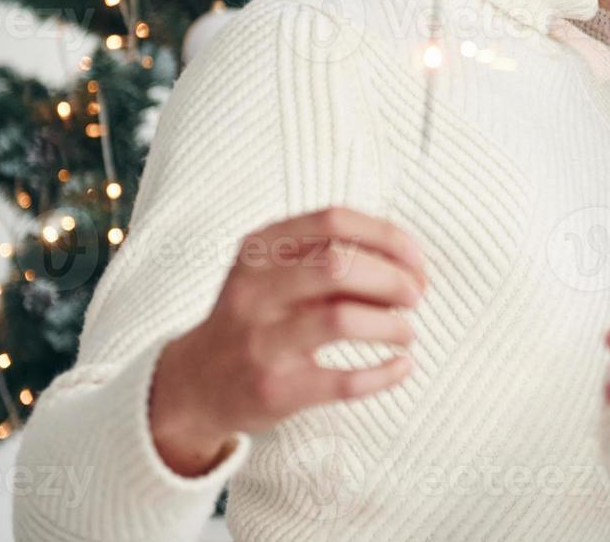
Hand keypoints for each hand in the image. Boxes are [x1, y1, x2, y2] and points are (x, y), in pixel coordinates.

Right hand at [150, 206, 427, 475]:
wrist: (194, 384)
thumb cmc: (256, 318)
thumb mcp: (271, 272)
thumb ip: (327, 256)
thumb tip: (407, 263)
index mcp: (259, 249)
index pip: (333, 220)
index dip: (386, 236)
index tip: (416, 260)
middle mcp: (254, 291)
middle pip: (338, 265)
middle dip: (392, 279)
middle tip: (415, 296)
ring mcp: (261, 341)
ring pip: (341, 318)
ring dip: (391, 325)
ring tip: (406, 332)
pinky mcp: (275, 389)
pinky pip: (342, 380)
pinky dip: (384, 373)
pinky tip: (402, 366)